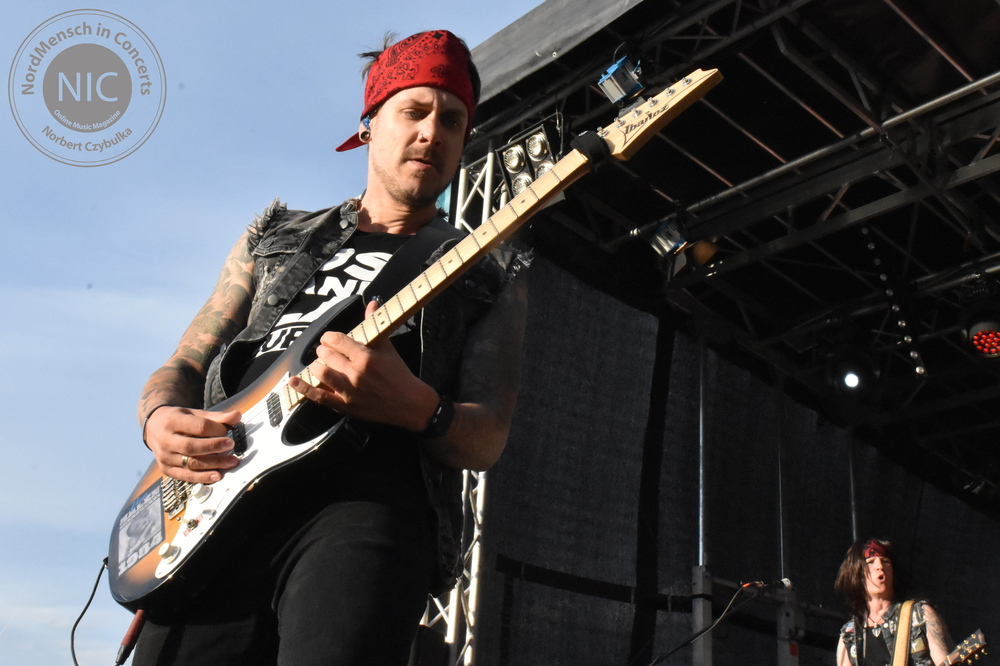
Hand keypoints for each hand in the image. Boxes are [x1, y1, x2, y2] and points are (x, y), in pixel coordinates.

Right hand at [144, 406, 241, 483]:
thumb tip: (237, 416)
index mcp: (172, 422)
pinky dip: (202, 477)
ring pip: (190, 463)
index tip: (228, 430)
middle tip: (231, 445)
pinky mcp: (166, 469)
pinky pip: (186, 476)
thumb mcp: (195, 414)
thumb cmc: (178, 420)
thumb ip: (216, 417)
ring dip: (213, 464)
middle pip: (192, 447)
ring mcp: (164, 457)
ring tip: (231, 462)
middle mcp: (165, 440)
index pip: (198, 427)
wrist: (154, 427)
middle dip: (214, 447)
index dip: (216, 429)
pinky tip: (217, 475)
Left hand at [287, 300, 437, 430]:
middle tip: (326, 351)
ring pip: (321, 372)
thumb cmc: (399, 374)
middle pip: (327, 355)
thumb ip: (375, 325)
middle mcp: (355, 373)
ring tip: (320, 363)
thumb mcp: (388, 348)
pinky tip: (293, 381)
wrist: (409, 404)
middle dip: (323, 350)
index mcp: (366, 357)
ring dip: (317, 365)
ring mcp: (348, 391)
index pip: (337, 340)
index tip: (330, 338)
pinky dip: (304, 388)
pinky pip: (319, 397)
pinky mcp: (345, 406)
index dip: (329, 337)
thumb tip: (371, 303)